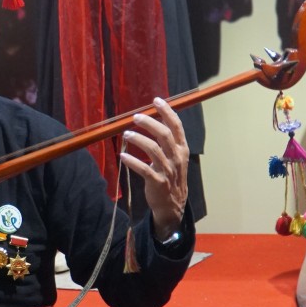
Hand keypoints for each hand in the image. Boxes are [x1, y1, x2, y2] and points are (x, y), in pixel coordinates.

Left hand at [121, 97, 188, 239]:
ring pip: (154, 149)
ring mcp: (168, 170)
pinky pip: (144, 169)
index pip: (176, 126)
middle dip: (149, 123)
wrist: (173, 206)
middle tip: (135, 117)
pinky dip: (133, 162)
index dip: (167, 112)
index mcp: (182, 149)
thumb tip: (154, 121)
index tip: (156, 100)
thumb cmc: (171, 178)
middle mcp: (176, 158)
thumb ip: (168, 142)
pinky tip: (123, 156)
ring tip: (126, 134)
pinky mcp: (157, 182)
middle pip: (164, 134)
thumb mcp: (176, 158)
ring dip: (138, 139)